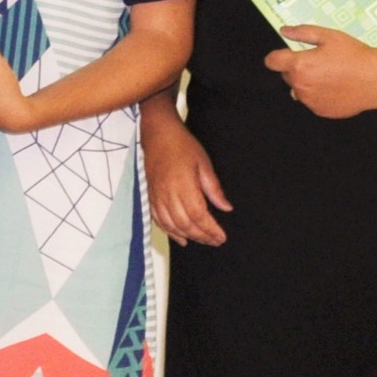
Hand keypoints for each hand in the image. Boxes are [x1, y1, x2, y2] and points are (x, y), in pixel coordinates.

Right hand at [145, 119, 231, 245]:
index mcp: (183, 185)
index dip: (210, 229)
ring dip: (187, 236)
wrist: (158, 135)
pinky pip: (158, 219)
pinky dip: (169, 231)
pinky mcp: (151, 196)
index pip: (198, 215)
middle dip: (201, 236)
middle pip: (185, 224)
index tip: (221, 237)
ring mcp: (157, 196)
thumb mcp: (204, 164)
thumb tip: (226, 208)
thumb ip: (214, 188)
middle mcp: (168, 194)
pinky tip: (180, 238)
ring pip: (171, 225)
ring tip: (201, 240)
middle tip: (215, 241)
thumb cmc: (183, 146)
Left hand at [266, 25, 376, 119]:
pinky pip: (312, 101)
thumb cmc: (354, 55)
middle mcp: (300, 86)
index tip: (288, 54)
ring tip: (331, 76)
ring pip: (299, 90)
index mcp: (298, 66)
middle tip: (320, 63)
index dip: (278, 56)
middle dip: (297, 69)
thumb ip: (303, 32)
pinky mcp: (320, 111)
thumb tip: (284, 31)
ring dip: (307, 83)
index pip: (272, 62)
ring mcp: (309, 101)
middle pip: (287, 75)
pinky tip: (336, 88)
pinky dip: (319, 95)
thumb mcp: (329, 37)